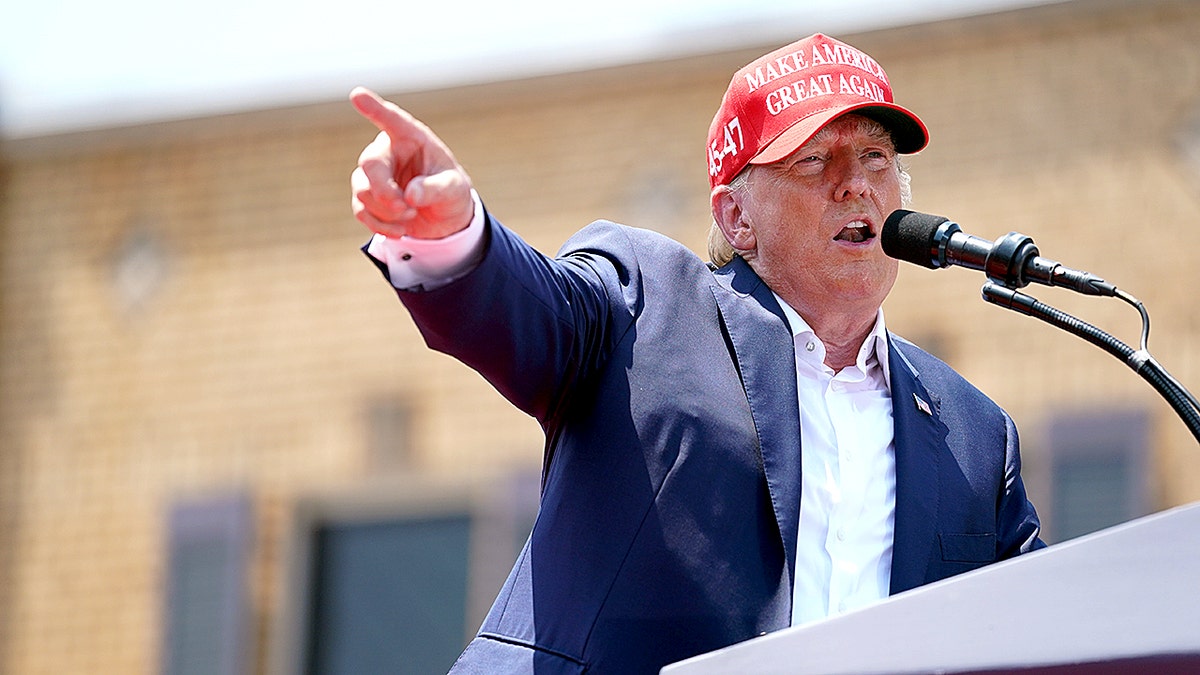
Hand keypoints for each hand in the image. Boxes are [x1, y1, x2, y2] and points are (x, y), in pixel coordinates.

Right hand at [349, 87, 473, 238]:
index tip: (357, 95)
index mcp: (411, 137)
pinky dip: (379, 225)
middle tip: (406, 208)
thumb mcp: (454, 189)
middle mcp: (388, 150)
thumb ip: (436, 188)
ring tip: (411, 215)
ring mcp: (373, 174)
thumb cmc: (451, 191)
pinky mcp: (366, 196)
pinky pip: (360, 210)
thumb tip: (410, 195)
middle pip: (369, 164)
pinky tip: (400, 231)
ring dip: (387, 211)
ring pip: (362, 190)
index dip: (374, 109)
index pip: (391, 119)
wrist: (443, 217)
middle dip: (385, 191)